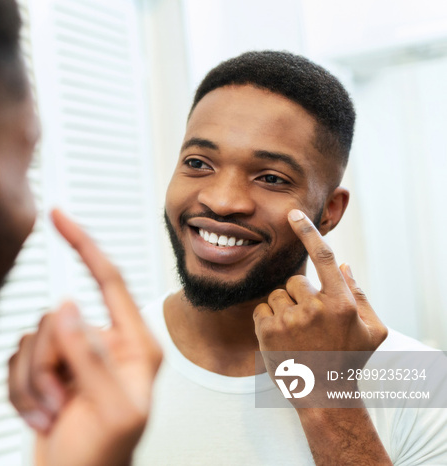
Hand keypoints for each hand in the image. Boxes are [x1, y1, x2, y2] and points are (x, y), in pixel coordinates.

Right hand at [8, 209, 161, 465]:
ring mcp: (76, 357)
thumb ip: (90, 354)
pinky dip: (21, 391)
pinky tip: (42, 414)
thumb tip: (68, 305)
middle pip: (59, 317)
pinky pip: (18, 359)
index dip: (84, 245)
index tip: (60, 217)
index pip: (110, 280)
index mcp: (136, 346)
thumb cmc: (104, 458)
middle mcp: (106, 344)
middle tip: (62, 400)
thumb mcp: (109, 408)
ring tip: (54, 412)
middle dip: (49, 363)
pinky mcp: (49, 369)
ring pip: (34, 338)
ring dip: (35, 382)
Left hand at [253, 209, 387, 381]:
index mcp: (341, 303)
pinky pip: (262, 309)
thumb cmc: (350, 361)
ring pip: (277, 295)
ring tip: (297, 333)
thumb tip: (342, 266)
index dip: (307, 232)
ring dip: (284, 308)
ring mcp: (289, 320)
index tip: (293, 214)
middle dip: (300, 296)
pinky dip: (268, 320)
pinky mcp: (267, 331)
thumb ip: (359, 295)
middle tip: (310, 322)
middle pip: (296, 281)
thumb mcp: (371, 331)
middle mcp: (314, 308)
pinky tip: (282, 338)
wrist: (323, 395)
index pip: (323, 257)